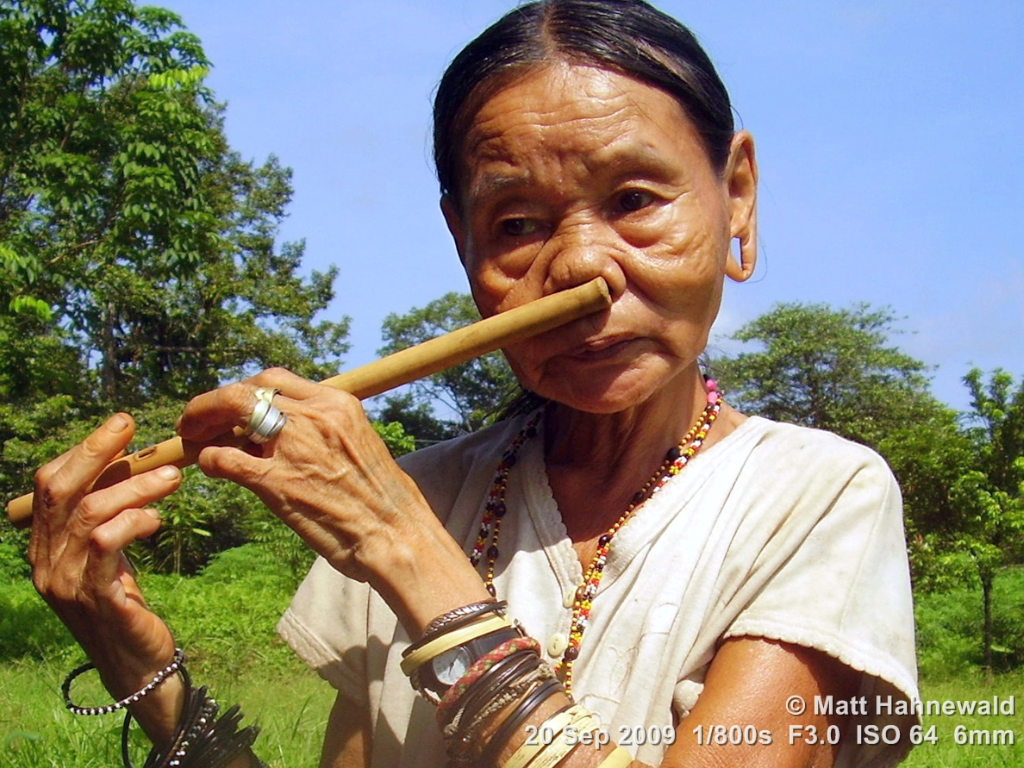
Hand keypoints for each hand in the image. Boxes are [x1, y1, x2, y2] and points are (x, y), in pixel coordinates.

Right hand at [28, 413, 184, 743]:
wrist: (137, 666)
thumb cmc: (127, 604)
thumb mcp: (110, 556)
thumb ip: (108, 517)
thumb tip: (130, 464)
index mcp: (46, 547)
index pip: (50, 485)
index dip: (82, 451)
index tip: (119, 427)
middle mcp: (46, 562)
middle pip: (60, 491)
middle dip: (96, 452)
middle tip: (132, 429)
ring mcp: (67, 582)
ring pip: (90, 513)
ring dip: (134, 487)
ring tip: (173, 478)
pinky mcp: (97, 598)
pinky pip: (106, 546)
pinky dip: (134, 522)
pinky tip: (158, 520)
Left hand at [176, 368, 491, 631]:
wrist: (396, 536)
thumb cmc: (383, 501)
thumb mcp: (358, 445)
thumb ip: (325, 431)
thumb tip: (291, 434)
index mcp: (338, 404)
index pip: (277, 380)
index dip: (247, 391)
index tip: (235, 408)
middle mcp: (315, 415)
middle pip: (248, 388)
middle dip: (216, 401)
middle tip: (199, 419)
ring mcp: (294, 446)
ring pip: (230, 410)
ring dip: (204, 423)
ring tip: (195, 439)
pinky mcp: (276, 482)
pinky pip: (223, 458)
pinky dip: (209, 459)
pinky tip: (210, 467)